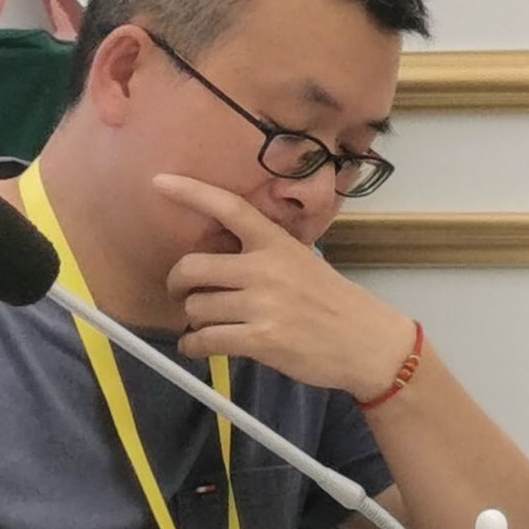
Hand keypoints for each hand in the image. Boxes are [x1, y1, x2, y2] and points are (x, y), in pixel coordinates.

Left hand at [155, 174, 413, 398]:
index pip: (230, 209)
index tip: (159, 182)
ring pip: (195, 308)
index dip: (191, 193)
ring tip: (211, 327)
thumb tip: (217, 262)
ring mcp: (262, 305)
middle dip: (177, 284)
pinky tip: (202, 346)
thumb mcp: (305, 264)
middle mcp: (266, 269)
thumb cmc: (335, 305)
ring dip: (194, 320)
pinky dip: (194, 346)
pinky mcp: (260, 339)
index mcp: (278, 244)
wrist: (369, 344)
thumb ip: (265, 257)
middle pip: (191, 267)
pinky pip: (203, 340)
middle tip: (182, 293)